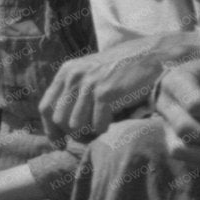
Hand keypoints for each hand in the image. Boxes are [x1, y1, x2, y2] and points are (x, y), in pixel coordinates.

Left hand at [40, 35, 195, 141]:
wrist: (153, 56)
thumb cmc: (123, 71)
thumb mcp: (92, 75)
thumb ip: (75, 92)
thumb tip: (62, 125)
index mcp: (67, 72)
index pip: (46, 107)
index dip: (51, 129)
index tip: (59, 143)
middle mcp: (74, 76)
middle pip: (60, 120)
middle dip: (73, 134)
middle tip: (90, 136)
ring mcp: (89, 83)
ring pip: (76, 125)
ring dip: (90, 133)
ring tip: (103, 128)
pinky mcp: (105, 92)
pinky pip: (97, 125)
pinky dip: (105, 129)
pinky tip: (114, 122)